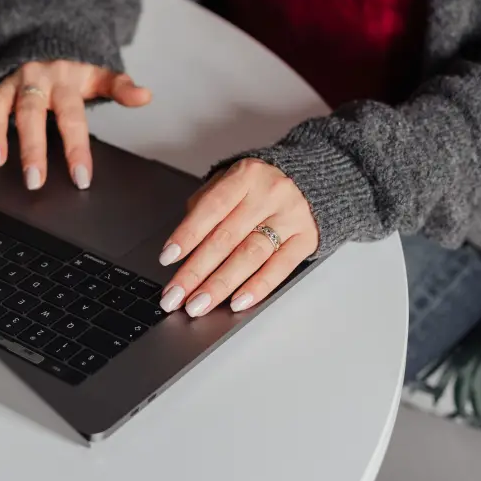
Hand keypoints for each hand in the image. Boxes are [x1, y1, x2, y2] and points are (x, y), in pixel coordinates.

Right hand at [0, 61, 151, 189]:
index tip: (80, 177)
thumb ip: (120, 87)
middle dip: (31, 147)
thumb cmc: (72, 66)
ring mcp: (8, 84)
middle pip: (31, 114)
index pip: (72, 118)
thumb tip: (145, 96)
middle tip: (35, 179)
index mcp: (63, 83)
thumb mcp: (99, 74)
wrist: (47, 35)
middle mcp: (33, 82)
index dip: (77, 148)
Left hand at [158, 158, 317, 316]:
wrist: (313, 180)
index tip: (167, 258)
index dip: (187, 234)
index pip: (211, 208)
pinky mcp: (305, 239)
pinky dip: (256, 288)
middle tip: (174, 296)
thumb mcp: (232, 179)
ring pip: (249, 256)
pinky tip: (236, 303)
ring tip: (198, 304)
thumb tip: (183, 243)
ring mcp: (290, 218)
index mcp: (246, 175)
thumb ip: (206, 204)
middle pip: (226, 238)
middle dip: (195, 271)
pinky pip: (279, 269)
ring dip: (220, 285)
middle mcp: (269, 195)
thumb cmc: (260, 185)